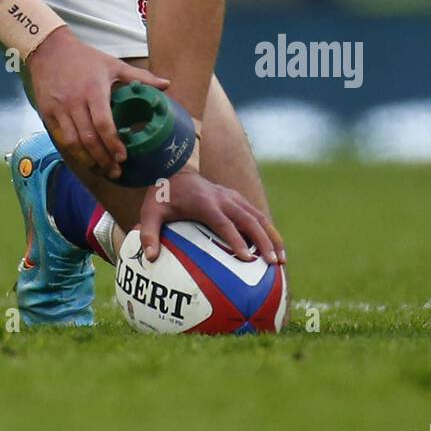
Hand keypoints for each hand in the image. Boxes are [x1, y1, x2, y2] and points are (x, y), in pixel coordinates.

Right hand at [28, 28, 169, 178]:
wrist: (49, 50)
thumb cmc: (85, 58)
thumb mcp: (113, 64)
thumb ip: (140, 77)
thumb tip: (166, 85)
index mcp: (94, 90)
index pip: (103, 123)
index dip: (113, 143)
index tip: (123, 157)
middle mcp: (75, 102)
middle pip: (89, 138)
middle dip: (103, 158)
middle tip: (115, 170)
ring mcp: (59, 109)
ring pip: (73, 142)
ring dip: (87, 159)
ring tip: (101, 169)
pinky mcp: (47, 113)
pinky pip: (61, 137)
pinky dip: (73, 151)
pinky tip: (84, 158)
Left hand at [138, 168, 285, 265]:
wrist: (175, 166)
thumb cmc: (163, 194)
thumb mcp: (150, 211)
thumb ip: (149, 232)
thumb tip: (149, 258)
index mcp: (204, 202)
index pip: (223, 223)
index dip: (235, 239)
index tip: (247, 258)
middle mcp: (223, 198)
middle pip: (249, 220)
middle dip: (264, 241)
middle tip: (273, 263)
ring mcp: (232, 197)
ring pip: (258, 216)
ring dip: (272, 236)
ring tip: (281, 260)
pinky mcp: (237, 199)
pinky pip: (256, 215)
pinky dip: (268, 231)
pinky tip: (274, 249)